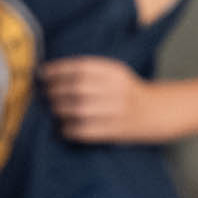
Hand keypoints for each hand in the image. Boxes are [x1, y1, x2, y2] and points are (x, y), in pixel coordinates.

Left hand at [41, 57, 165, 142]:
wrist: (156, 111)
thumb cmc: (125, 91)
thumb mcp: (114, 73)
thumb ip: (88, 72)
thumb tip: (50, 74)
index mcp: (114, 71)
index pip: (80, 67)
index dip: (57, 70)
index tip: (41, 73)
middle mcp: (116, 89)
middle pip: (77, 88)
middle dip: (55, 91)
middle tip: (44, 94)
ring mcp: (117, 110)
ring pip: (80, 109)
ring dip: (60, 110)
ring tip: (51, 110)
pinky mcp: (116, 130)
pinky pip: (86, 131)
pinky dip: (69, 130)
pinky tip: (62, 128)